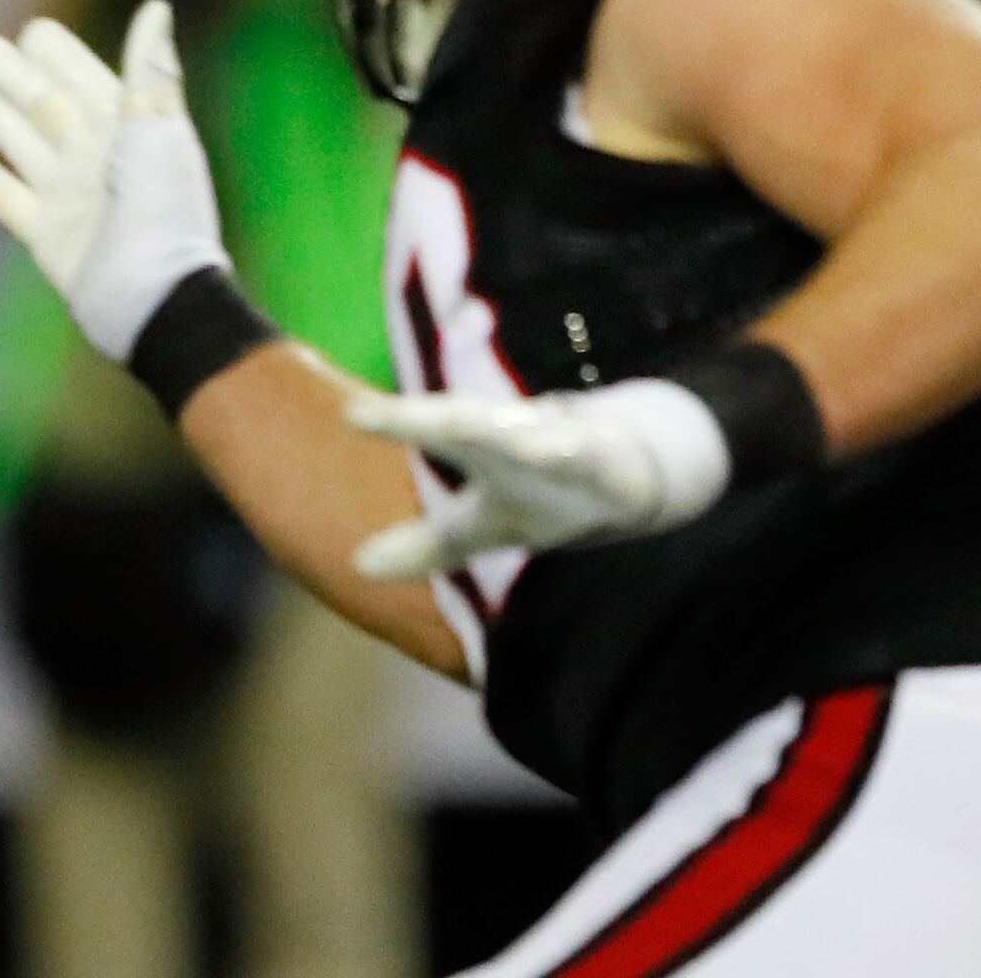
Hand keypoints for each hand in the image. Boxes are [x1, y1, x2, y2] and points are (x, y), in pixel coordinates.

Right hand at [0, 3, 231, 362]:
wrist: (154, 297)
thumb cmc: (165, 209)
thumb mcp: (157, 132)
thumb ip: (149, 71)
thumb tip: (155, 7)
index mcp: (132, 131)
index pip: (89, 81)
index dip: (62, 56)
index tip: (33, 29)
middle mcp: (99, 159)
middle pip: (46, 106)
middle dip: (13, 76)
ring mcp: (71, 195)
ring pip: (23, 143)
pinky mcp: (46, 233)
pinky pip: (4, 194)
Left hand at [346, 380, 732, 578]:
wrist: (631, 475)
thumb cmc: (544, 493)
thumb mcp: (485, 525)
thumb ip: (427, 544)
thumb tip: (358, 566)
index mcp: (481, 447)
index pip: (430, 431)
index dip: (394, 423)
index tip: (350, 413)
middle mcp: (514, 438)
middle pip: (466, 424)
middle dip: (428, 418)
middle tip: (378, 414)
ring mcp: (561, 444)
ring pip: (528, 434)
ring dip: (501, 430)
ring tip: (463, 426)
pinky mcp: (604, 461)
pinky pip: (586, 456)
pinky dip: (574, 451)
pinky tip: (558, 448)